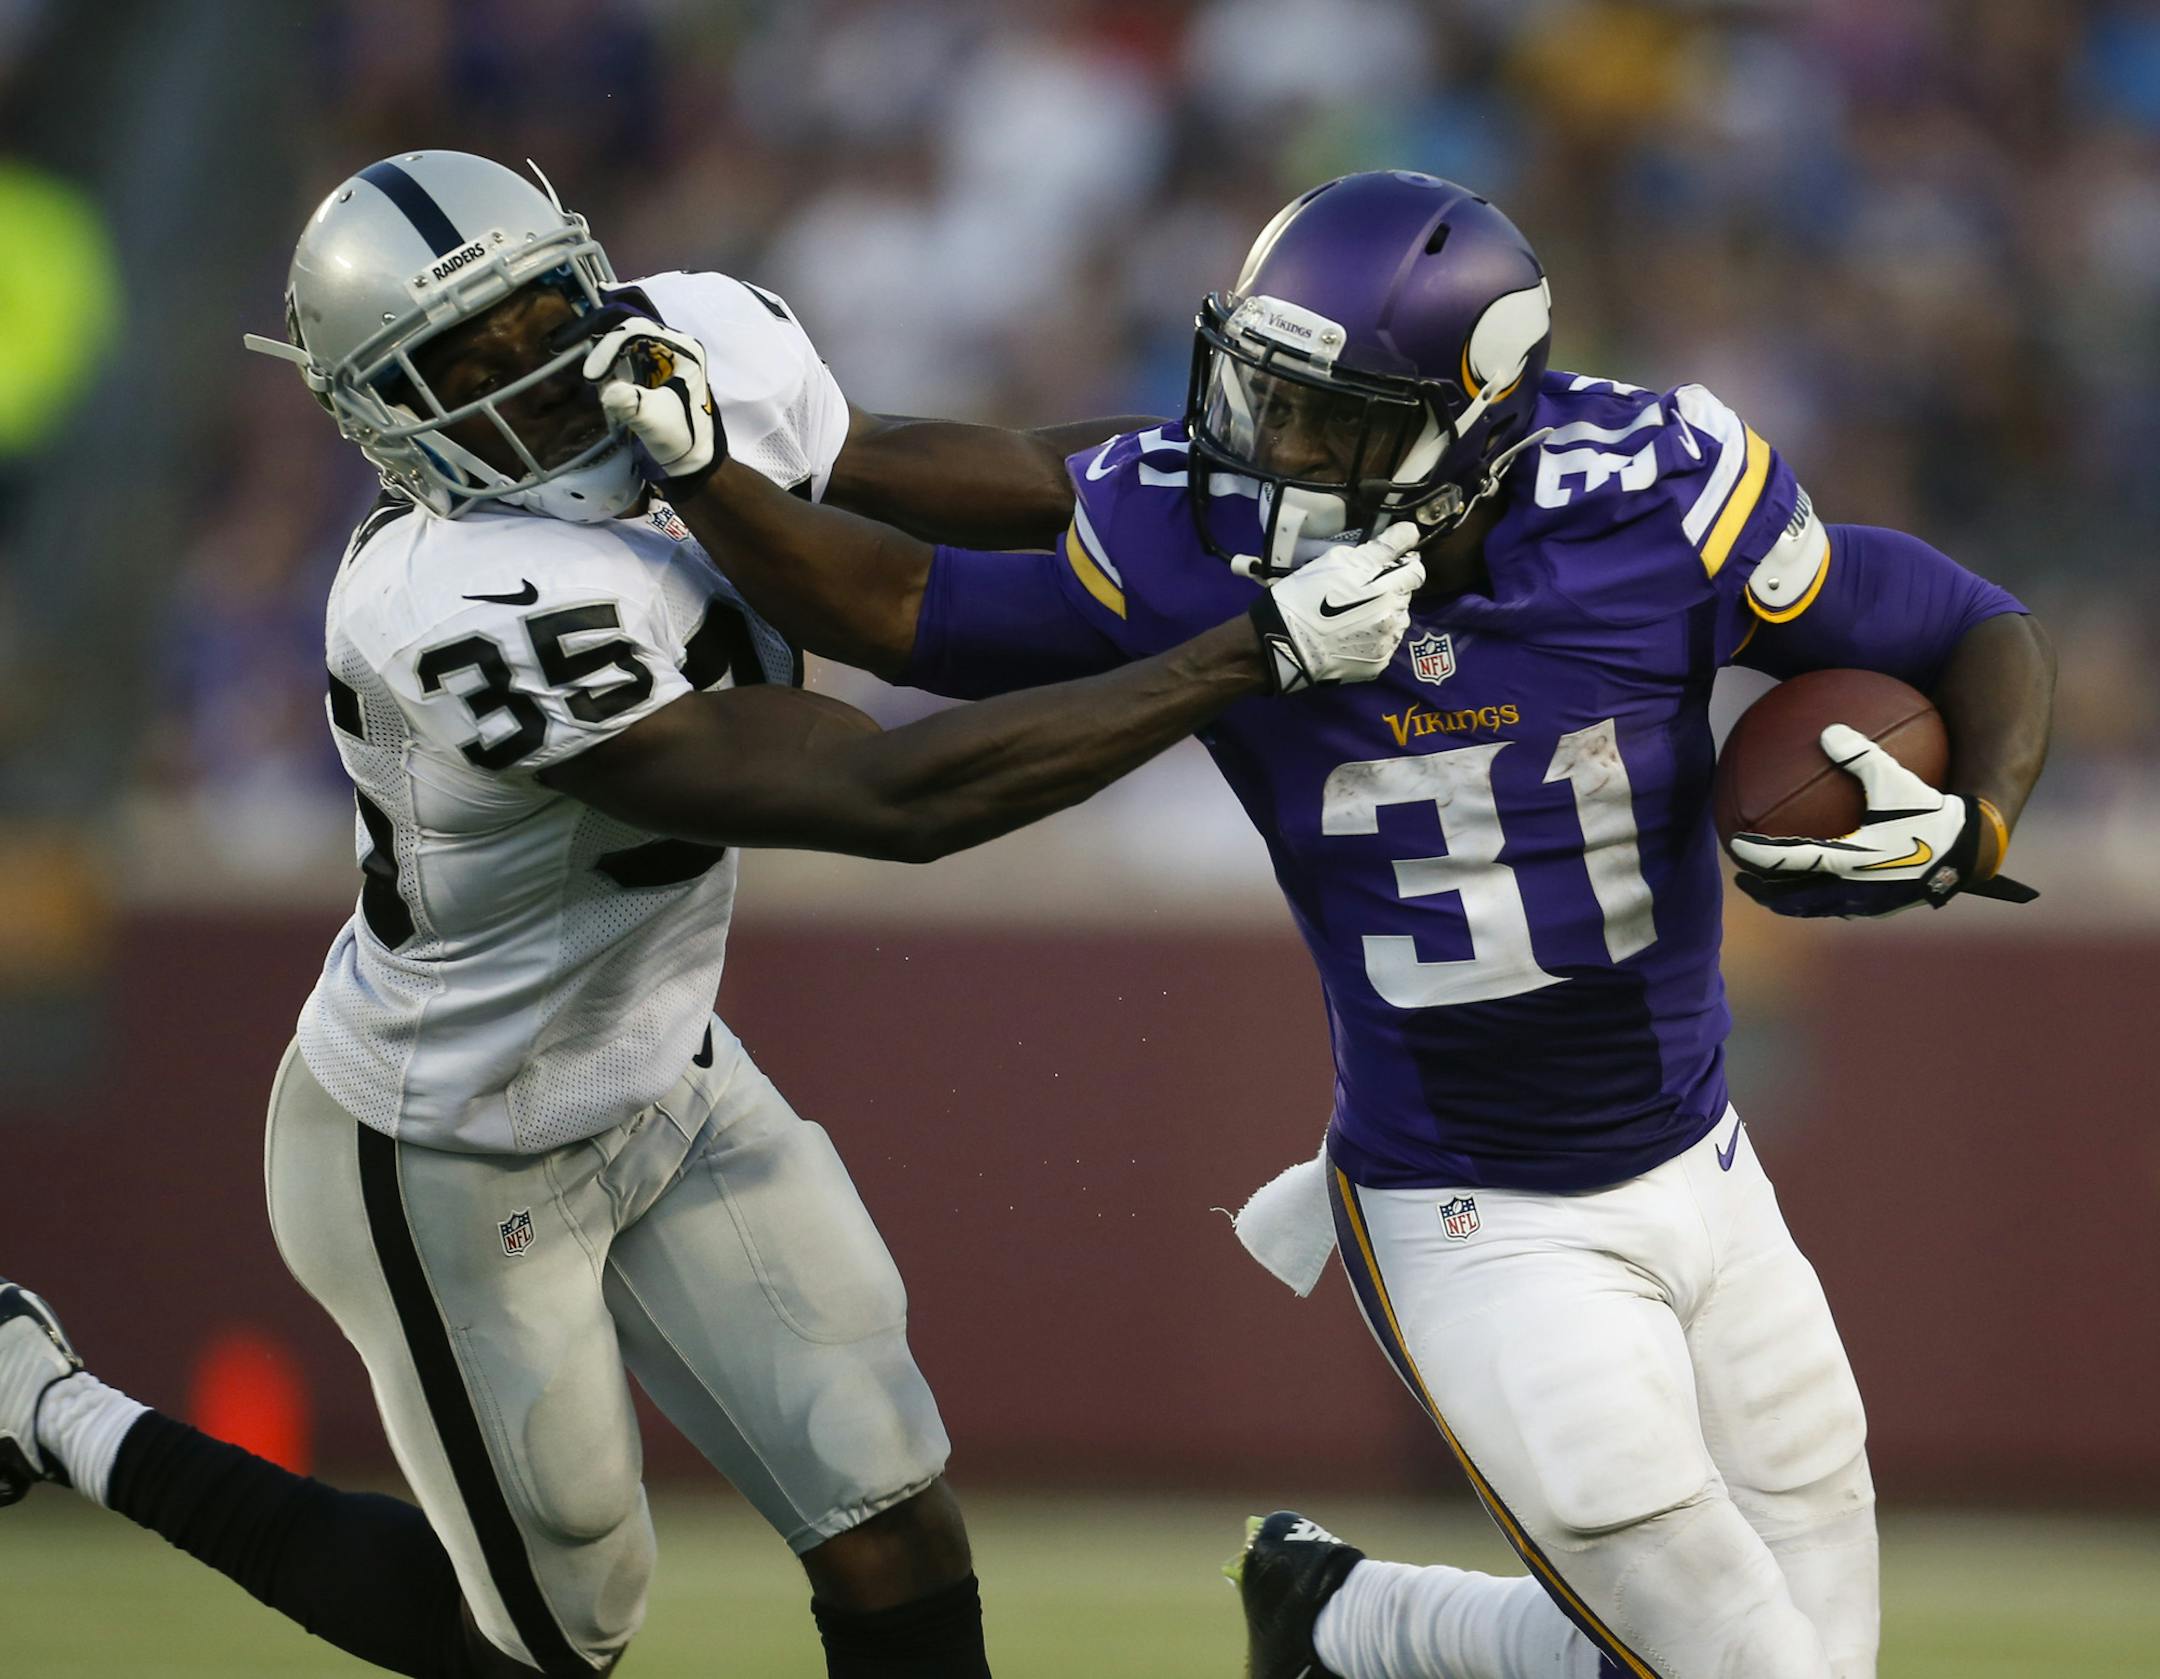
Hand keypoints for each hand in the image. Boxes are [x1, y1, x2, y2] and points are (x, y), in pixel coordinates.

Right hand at [580, 319, 722, 489]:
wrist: (691, 460)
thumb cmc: (682, 439)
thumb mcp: (655, 422)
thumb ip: (633, 405)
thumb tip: (609, 393)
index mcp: (684, 349)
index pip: (638, 330)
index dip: (610, 347)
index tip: (593, 375)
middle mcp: (674, 346)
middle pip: (628, 334)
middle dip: (607, 354)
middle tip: (592, 379)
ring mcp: (663, 357)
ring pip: (624, 346)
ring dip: (608, 363)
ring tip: (600, 385)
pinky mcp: (653, 370)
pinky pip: (625, 360)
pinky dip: (612, 371)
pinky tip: (607, 388)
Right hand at [1249, 525, 1424, 693]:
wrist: (1284, 643)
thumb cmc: (1306, 595)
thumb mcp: (1338, 560)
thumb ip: (1381, 547)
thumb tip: (1411, 532)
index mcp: (1388, 585)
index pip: (1416, 570)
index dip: (1404, 565)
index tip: (1388, 566)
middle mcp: (1395, 614)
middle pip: (1405, 597)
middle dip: (1389, 591)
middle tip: (1359, 593)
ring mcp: (1388, 642)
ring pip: (1397, 622)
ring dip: (1384, 616)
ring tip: (1354, 618)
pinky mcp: (1379, 664)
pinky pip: (1384, 645)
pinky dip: (1373, 639)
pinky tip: (1350, 637)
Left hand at [1728, 723, 2036, 916]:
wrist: (1976, 848)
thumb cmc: (1935, 811)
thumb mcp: (1897, 780)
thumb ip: (1861, 756)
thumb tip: (1827, 730)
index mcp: (1851, 860)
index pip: (1791, 860)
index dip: (1759, 856)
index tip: (1734, 847)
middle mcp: (1855, 888)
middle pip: (1794, 897)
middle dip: (1765, 890)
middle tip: (1741, 879)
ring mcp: (1869, 902)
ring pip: (1816, 907)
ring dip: (1789, 900)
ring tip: (1771, 890)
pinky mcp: (1884, 906)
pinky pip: (1841, 905)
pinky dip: (1819, 898)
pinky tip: (1819, 883)